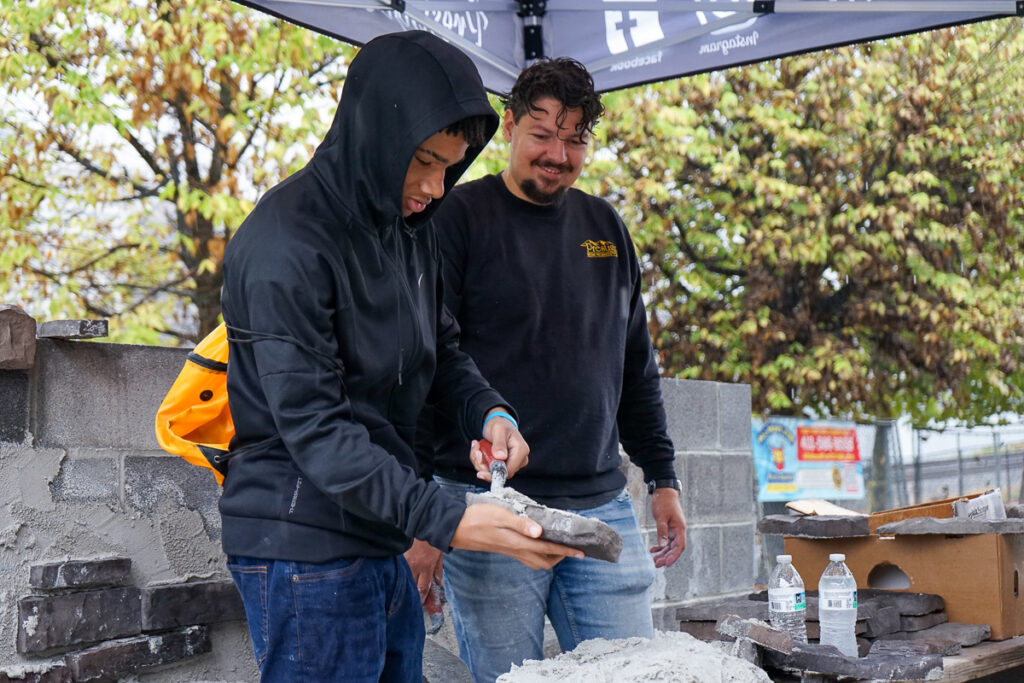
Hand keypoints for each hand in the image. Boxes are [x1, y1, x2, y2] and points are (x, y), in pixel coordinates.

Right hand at [403, 539, 442, 602]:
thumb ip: (439, 570)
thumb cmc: (433, 539)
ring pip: (405, 578)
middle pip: (412, 585)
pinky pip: (400, 568)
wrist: (423, 523)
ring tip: (407, 588)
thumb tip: (439, 583)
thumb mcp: (440, 555)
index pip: (423, 588)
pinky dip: (402, 573)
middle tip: (414, 597)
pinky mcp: (400, 556)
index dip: (422, 598)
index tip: (421, 602)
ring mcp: (406, 561)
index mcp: (426, 566)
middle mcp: (415, 565)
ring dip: (407, 583)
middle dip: (413, 593)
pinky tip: (401, 575)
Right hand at [451, 502, 582, 569]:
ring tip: (560, 546)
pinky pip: (528, 558)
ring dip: (551, 557)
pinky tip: (539, 544)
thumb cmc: (477, 518)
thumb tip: (540, 532)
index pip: (548, 548)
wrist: (456, 528)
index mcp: (517, 542)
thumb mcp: (499, 515)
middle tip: (572, 547)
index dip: (566, 550)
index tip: (581, 552)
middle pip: (545, 561)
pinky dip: (539, 555)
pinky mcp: (505, 550)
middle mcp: (516, 550)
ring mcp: (510, 552)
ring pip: (537, 562)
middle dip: (561, 556)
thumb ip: (520, 523)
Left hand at [472, 409, 529, 480]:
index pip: (508, 471)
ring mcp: (511, 462)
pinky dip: (480, 460)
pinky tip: (478, 450)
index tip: (480, 471)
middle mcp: (519, 459)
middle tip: (476, 452)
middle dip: (484, 465)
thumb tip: (501, 457)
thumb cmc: (500, 424)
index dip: (493, 473)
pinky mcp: (504, 464)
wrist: (498, 423)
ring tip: (477, 448)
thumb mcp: (498, 430)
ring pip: (492, 472)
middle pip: (499, 473)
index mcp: (521, 451)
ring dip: (480, 461)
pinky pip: (489, 468)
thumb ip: (499, 443)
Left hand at [649, 487, 685, 567]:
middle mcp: (678, 531)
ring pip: (669, 546)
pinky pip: (665, 541)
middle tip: (656, 564)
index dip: (674, 556)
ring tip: (654, 561)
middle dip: (666, 557)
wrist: (664, 491)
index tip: (667, 564)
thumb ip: (662, 531)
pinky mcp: (668, 528)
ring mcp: (673, 530)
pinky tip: (652, 550)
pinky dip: (660, 546)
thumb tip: (662, 546)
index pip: (680, 546)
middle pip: (674, 548)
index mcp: (680, 528)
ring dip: (662, 554)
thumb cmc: (664, 502)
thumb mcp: (661, 517)